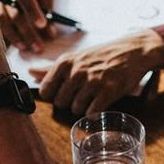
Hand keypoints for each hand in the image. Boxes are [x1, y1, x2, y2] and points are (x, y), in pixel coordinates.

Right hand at [0, 0, 53, 50]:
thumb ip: (47, 10)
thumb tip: (50, 33)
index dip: (32, 10)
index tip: (42, 25)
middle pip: (14, 11)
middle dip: (27, 31)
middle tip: (39, 46)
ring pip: (2, 19)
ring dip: (15, 37)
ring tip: (26, 48)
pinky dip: (7, 36)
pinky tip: (18, 45)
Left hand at [36, 30, 163, 114]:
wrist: (132, 51)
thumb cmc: (101, 56)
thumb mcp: (74, 59)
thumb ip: (51, 68)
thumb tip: (30, 72)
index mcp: (65, 63)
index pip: (45, 92)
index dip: (55, 96)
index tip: (65, 91)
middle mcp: (76, 71)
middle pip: (60, 103)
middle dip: (69, 103)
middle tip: (82, 94)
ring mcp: (92, 81)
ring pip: (75, 109)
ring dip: (83, 108)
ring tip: (92, 97)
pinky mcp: (108, 91)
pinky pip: (91, 112)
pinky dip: (94, 112)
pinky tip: (100, 103)